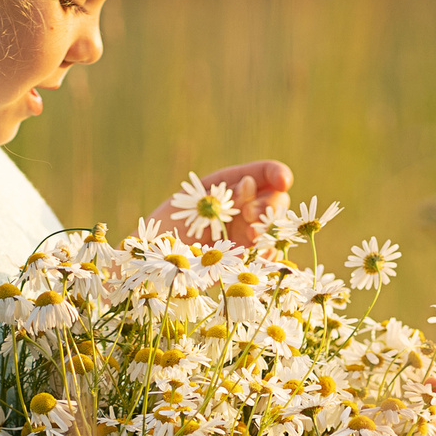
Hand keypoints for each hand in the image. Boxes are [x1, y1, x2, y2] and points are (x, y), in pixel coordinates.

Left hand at [155, 160, 292, 250]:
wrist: (152, 261)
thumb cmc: (164, 227)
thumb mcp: (189, 204)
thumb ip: (221, 194)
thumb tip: (248, 183)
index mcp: (229, 188)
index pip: (263, 174)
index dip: (276, 173)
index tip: (283, 181)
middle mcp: (243, 209)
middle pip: (276, 200)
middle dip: (268, 204)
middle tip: (248, 214)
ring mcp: (246, 235)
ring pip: (275, 227)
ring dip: (268, 228)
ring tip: (249, 235)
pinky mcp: (246, 261)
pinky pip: (267, 255)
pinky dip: (266, 252)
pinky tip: (253, 251)